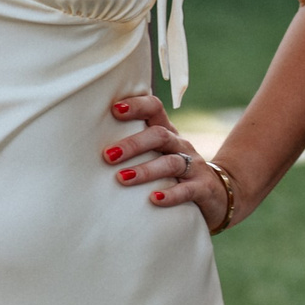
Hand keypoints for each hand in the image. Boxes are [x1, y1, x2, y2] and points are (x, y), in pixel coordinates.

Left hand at [101, 94, 238, 233]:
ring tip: (123, 178)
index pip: (155, 109)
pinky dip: (171, 194)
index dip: (137, 106)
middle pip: (159, 136)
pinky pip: (188, 190)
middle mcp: (180, 146)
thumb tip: (85, 140)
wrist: (219, 194)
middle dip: (133, 144)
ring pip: (171, 163)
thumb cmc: (174, 173)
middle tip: (108, 155)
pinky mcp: (203, 188)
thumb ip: (134, 145)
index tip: (114, 110)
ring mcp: (194, 166)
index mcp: (167, 133)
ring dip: (146, 170)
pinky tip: (154, 199)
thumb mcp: (158, 154)